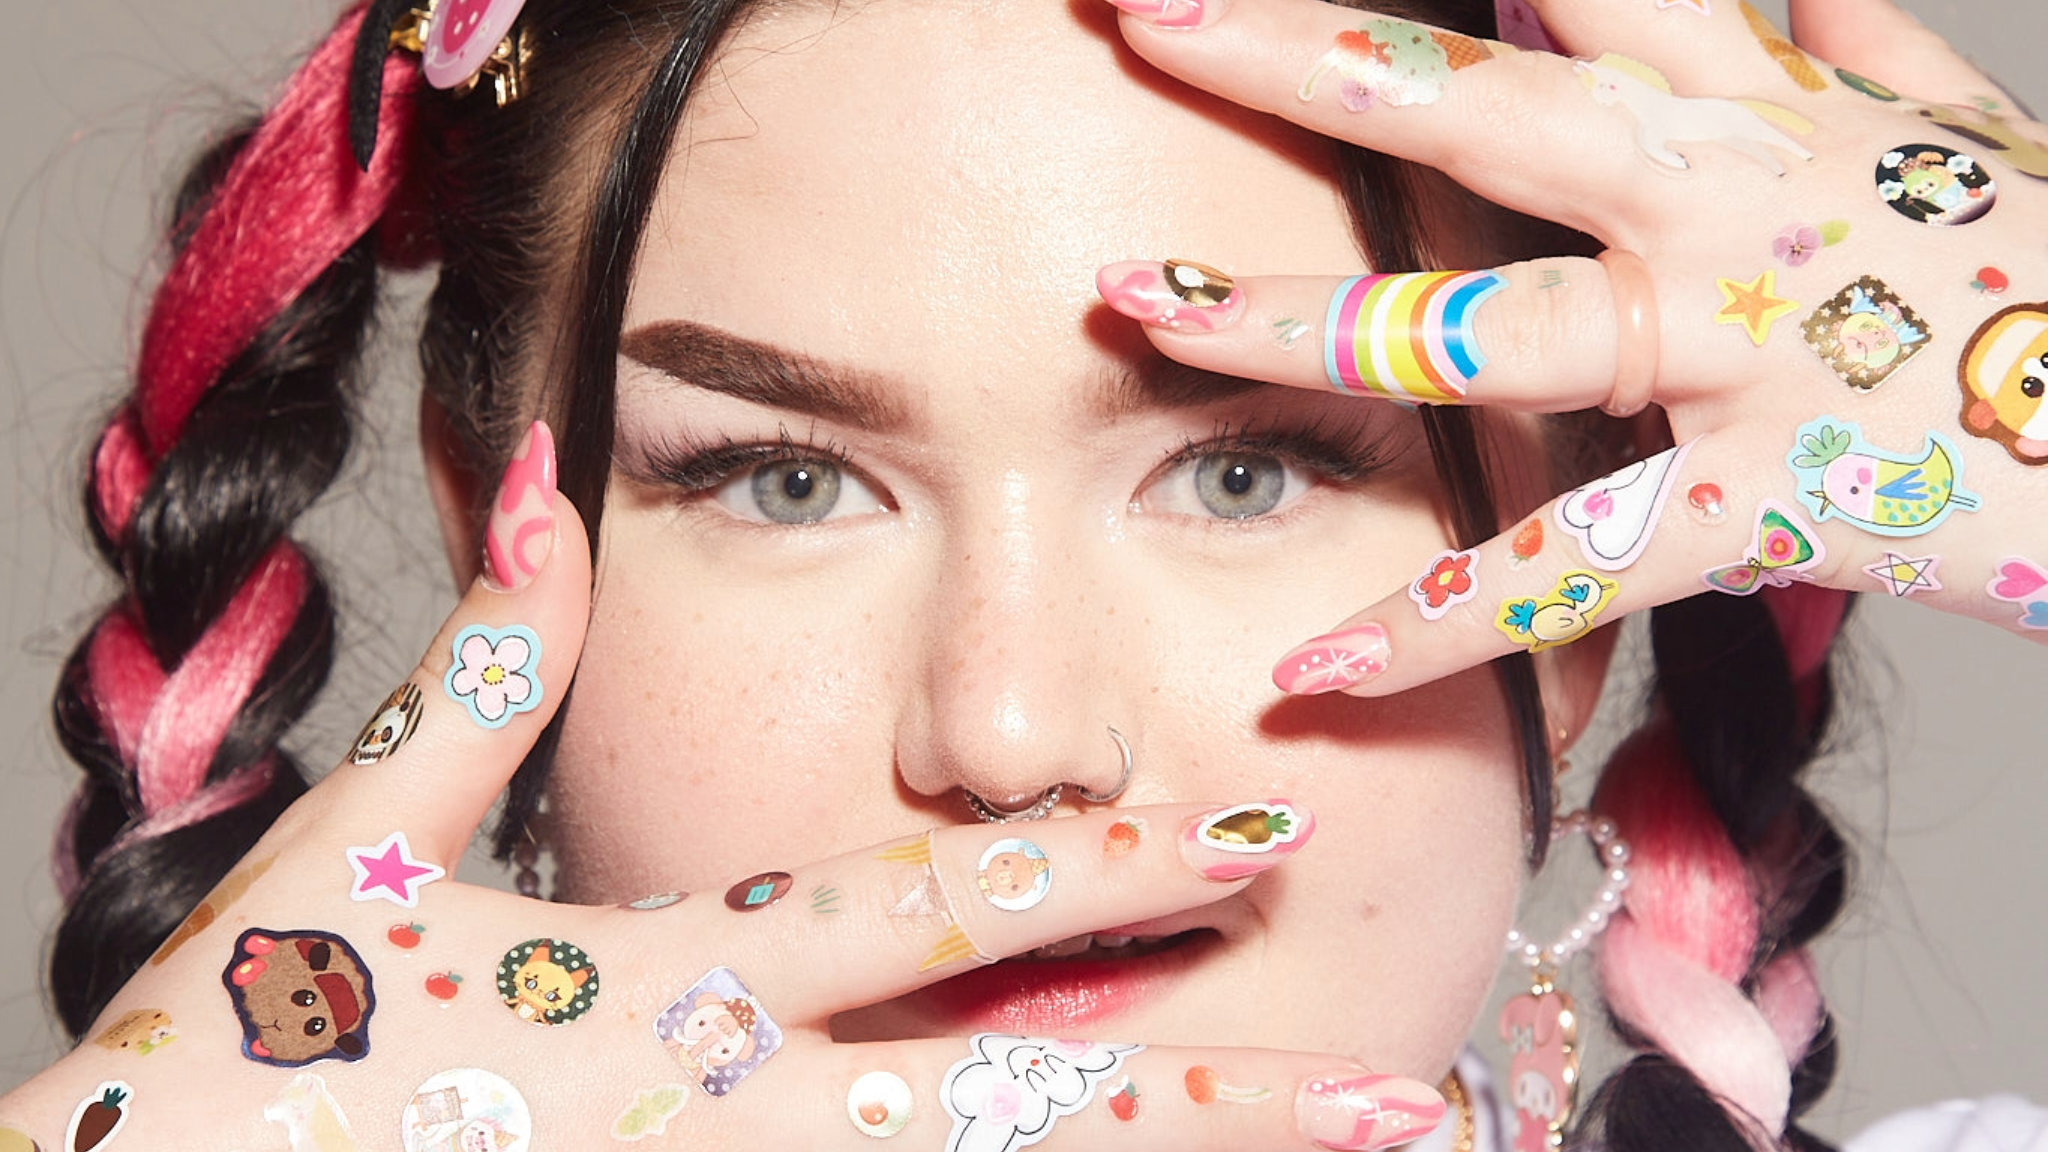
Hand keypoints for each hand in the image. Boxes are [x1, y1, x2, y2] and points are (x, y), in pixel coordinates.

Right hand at [0, 424, 1441, 1150]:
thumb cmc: (234, 1062)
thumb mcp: (342, 858)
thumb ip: (473, 679)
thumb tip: (531, 490)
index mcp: (678, 986)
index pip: (934, 914)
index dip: (1102, 868)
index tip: (1253, 837)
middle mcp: (742, 1117)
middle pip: (1024, 1114)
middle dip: (1221, 1108)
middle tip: (1408, 1112)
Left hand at [1089, 0, 2047, 695]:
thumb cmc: (2041, 271)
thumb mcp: (1947, 126)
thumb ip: (1837, 43)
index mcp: (1755, 101)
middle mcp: (1721, 202)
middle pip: (1483, 104)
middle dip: (1302, 58)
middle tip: (1144, 17)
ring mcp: (1734, 352)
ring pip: (1481, 326)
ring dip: (1299, 318)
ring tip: (1146, 310)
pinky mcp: (1765, 500)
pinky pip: (1572, 569)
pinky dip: (1439, 628)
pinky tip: (1309, 667)